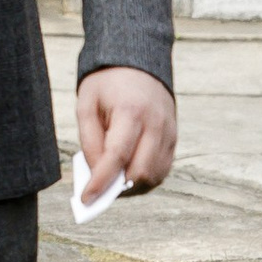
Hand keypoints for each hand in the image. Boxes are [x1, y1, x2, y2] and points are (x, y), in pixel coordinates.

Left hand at [76, 66, 176, 200]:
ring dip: (132, 187)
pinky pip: (162, 169)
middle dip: (118, 188)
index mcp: (131, 111)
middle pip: (141, 171)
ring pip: (154, 175)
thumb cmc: (107, 85)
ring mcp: (169, 131)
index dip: (102, 181)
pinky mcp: (174, 137)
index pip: (118, 155)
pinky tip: (127, 174)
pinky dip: (145, 179)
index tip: (86, 199)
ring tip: (112, 183)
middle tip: (97, 192)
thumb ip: (90, 141)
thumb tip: (96, 175)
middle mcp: (156, 123)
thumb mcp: (87, 105)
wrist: (138, 62)